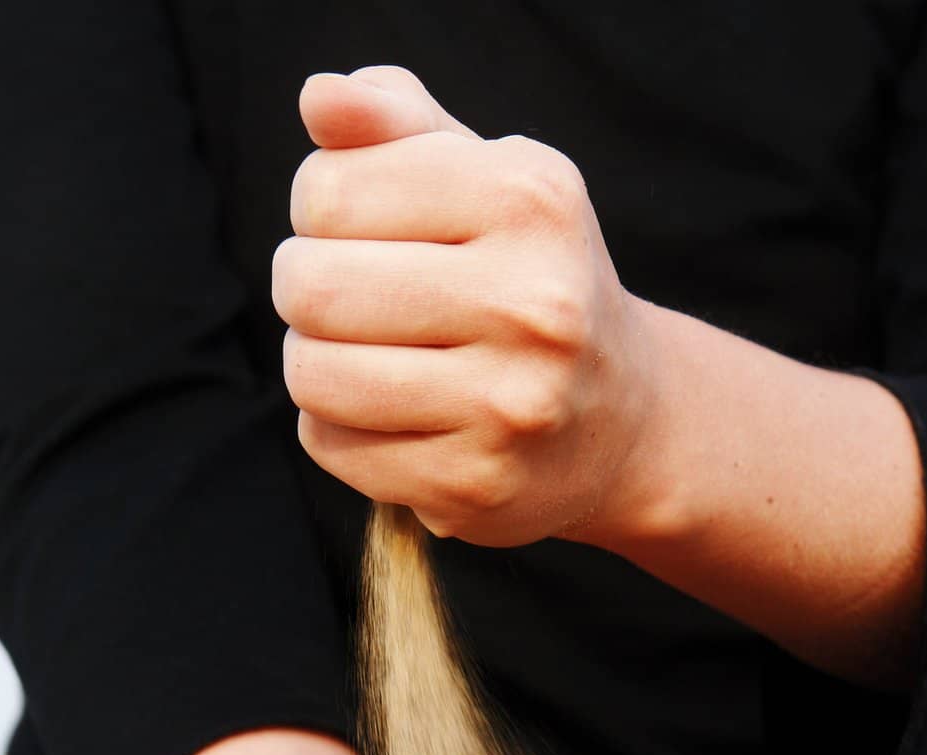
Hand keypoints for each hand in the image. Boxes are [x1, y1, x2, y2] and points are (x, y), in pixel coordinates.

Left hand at [271, 66, 661, 545]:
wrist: (621, 421)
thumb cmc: (528, 282)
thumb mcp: (486, 180)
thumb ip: (398, 125)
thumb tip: (319, 99)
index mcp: (529, 199)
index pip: (327, 192)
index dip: (321, 210)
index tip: (362, 231)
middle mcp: (532, 303)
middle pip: (310, 287)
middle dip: (305, 290)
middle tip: (347, 300)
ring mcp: (507, 405)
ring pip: (314, 374)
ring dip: (314, 364)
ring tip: (360, 357)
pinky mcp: (475, 483)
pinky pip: (334, 445)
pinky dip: (338, 429)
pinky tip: (388, 416)